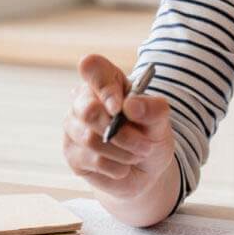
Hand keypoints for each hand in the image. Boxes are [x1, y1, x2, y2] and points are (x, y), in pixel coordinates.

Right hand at [62, 54, 175, 199]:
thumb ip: (152, 108)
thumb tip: (130, 105)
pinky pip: (92, 160)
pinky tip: (124, 165)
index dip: (104, 86)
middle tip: (145, 143)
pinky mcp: (72, 154)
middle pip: (88, 110)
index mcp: (108, 81)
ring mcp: (74, 128)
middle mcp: (84, 101)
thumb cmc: (151, 134)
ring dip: (124, 151)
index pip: (92, 67)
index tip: (120, 107)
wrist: (147, 168)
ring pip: (90, 138)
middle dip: (122, 132)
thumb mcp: (161, 119)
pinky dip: (117, 166)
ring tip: (139, 153)